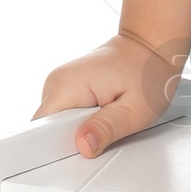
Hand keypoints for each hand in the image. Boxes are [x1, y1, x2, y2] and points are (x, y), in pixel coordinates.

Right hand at [34, 28, 188, 157]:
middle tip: (106, 125)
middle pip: (48, 128)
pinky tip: (102, 109)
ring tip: (107, 113)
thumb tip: (83, 145)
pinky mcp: (66, 87)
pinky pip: (65, 114)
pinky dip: (82, 120)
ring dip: (80, 128)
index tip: (80, 145)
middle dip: (75, 137)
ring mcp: (60, 83)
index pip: (39, 128)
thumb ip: (106, 129)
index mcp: (67, 85)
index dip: (57, 145)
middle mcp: (57, 81)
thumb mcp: (134, 109)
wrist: (150, 46)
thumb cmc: (146, 71)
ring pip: (57, 123)